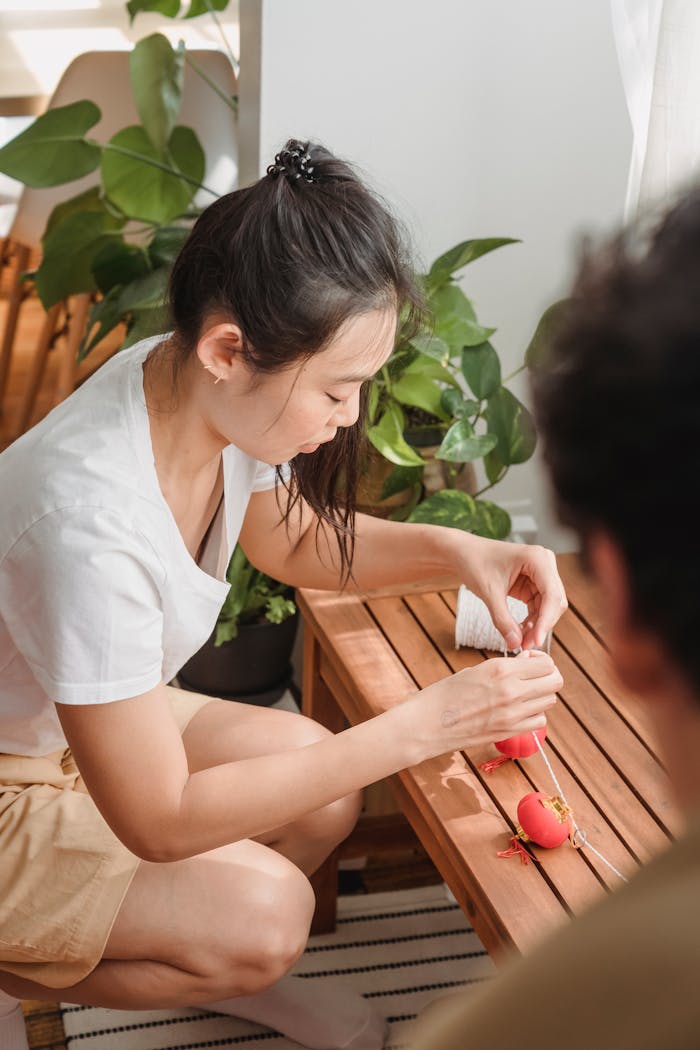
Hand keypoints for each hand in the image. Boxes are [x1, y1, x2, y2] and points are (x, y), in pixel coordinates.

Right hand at [409, 651, 561, 760]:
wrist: (426, 725)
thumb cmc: (444, 694)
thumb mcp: (474, 670)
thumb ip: (505, 668)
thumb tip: (527, 663)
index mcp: (500, 669)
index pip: (546, 663)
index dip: (541, 661)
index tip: (530, 662)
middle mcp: (511, 690)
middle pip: (555, 681)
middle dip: (548, 677)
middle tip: (532, 677)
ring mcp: (512, 714)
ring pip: (550, 701)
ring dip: (541, 696)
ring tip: (522, 694)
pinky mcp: (509, 732)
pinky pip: (539, 721)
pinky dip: (533, 715)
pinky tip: (517, 711)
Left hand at [454, 536, 567, 650]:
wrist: (464, 553)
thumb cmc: (475, 563)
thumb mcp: (488, 592)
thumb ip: (502, 619)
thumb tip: (515, 644)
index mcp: (537, 558)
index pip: (551, 595)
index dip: (546, 620)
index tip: (536, 641)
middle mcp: (545, 564)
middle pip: (554, 602)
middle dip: (541, 625)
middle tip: (525, 646)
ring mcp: (541, 573)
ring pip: (548, 607)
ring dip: (536, 626)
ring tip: (520, 643)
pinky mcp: (534, 584)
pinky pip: (538, 606)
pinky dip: (531, 621)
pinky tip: (519, 633)